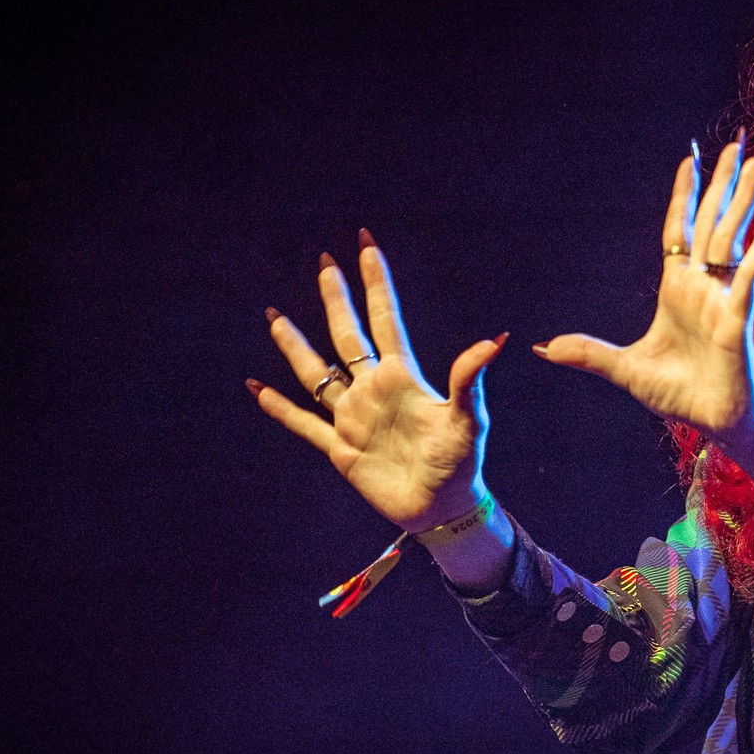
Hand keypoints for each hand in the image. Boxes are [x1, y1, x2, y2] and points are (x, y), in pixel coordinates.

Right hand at [248, 231, 506, 533]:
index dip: (375, 283)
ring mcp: (353, 418)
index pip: (385, 318)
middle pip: (347, 335)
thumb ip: (470, 378)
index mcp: (402, 376)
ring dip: (295, 346)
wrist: (442, 508)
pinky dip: (279, 408)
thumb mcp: (468, 418)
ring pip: (317, 373)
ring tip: (275, 317)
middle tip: (323, 263)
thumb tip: (496, 339)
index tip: (366, 246)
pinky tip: (257, 388)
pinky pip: (302, 423)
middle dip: (335, 299)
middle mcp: (372, 390)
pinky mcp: (340, 448)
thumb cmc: (461, 462)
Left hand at [534, 138, 753, 506]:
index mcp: (677, 289)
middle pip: (711, 223)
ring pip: (732, 239)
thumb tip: (544, 348)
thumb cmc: (679, 395)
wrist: (715, 423)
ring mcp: (723, 298)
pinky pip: (750, 276)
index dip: (684, 195)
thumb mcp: (625, 370)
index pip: (679, 231)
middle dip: (722, 183)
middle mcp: (703, 286)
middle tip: (735, 143)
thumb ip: (589, 354)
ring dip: (742, 200)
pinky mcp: (738, 317)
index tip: (690, 159)